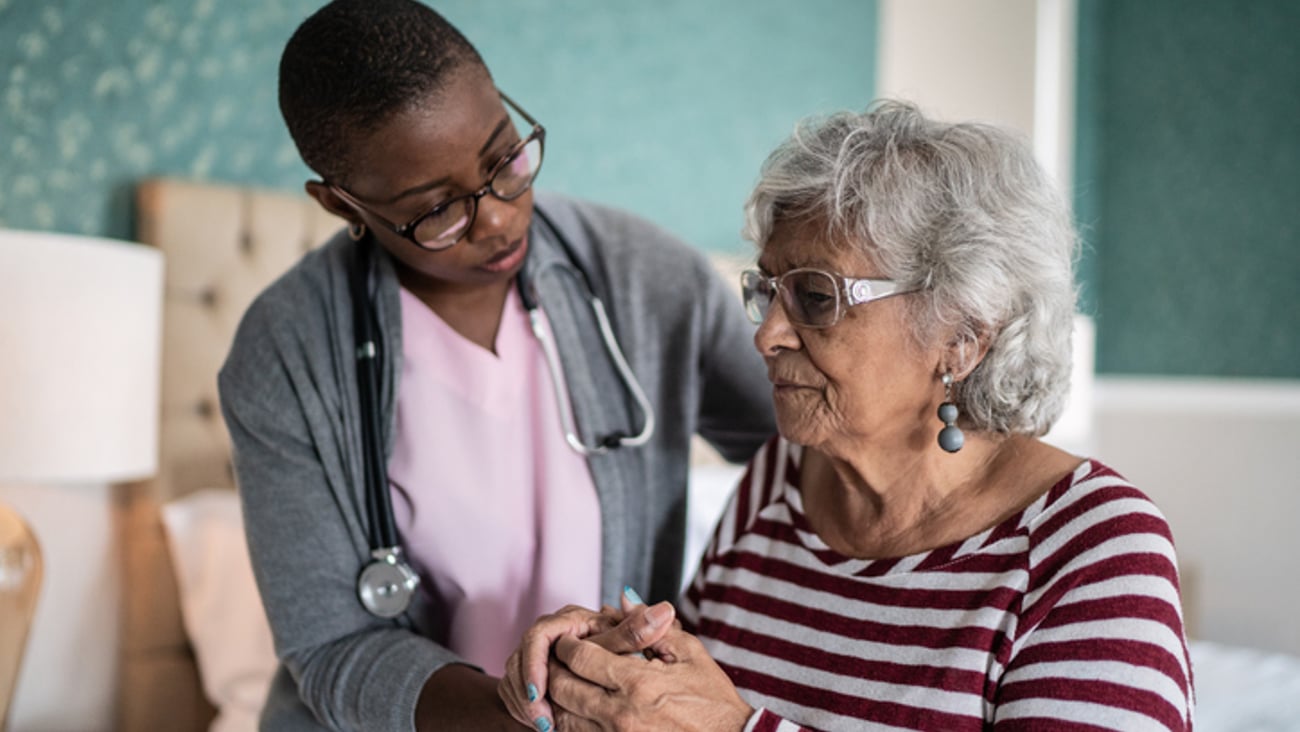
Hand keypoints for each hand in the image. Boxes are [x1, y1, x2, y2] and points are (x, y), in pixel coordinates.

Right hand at [498, 594, 675, 730]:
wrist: (609, 671)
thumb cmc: (621, 653)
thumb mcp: (629, 645)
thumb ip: (639, 632)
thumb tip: (664, 610)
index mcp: (570, 620)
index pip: (540, 636)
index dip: (536, 664)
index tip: (541, 691)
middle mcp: (549, 632)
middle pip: (521, 657)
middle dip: (528, 690)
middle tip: (542, 718)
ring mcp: (534, 652)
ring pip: (514, 676)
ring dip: (525, 703)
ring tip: (544, 724)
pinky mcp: (526, 671)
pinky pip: (513, 689)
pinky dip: (523, 707)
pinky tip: (541, 724)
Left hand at [546, 622, 752, 731]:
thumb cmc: (713, 699)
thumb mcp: (689, 654)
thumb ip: (652, 626)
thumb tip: (624, 598)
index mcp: (638, 682)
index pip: (581, 658)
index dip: (568, 644)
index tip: (570, 638)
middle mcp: (620, 714)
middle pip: (564, 687)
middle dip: (556, 669)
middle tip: (560, 658)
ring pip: (564, 717)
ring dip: (559, 698)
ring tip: (567, 682)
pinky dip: (572, 722)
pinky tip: (580, 710)